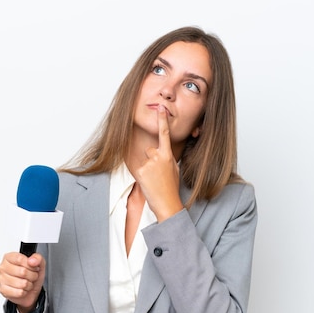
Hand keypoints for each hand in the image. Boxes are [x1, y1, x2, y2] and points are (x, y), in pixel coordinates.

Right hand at [0, 252, 45, 312]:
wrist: (30, 291)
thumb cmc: (31, 275)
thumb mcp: (38, 263)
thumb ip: (37, 258)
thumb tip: (32, 261)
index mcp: (9, 257)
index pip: (20, 259)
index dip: (30, 265)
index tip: (34, 267)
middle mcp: (3, 267)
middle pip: (23, 272)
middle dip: (32, 276)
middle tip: (32, 276)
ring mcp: (1, 279)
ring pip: (23, 283)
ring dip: (29, 285)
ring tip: (27, 282)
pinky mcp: (3, 290)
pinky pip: (19, 292)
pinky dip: (25, 292)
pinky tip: (22, 289)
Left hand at [136, 105, 183, 221]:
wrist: (167, 203)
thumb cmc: (171, 187)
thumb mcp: (174, 169)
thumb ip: (167, 158)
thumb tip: (162, 154)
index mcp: (168, 155)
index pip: (165, 134)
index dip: (162, 121)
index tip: (160, 109)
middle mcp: (158, 157)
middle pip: (150, 150)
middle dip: (152, 159)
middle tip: (158, 174)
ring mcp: (148, 164)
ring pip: (145, 160)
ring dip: (147, 168)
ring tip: (154, 180)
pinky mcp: (140, 171)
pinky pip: (140, 169)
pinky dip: (143, 176)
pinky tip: (149, 183)